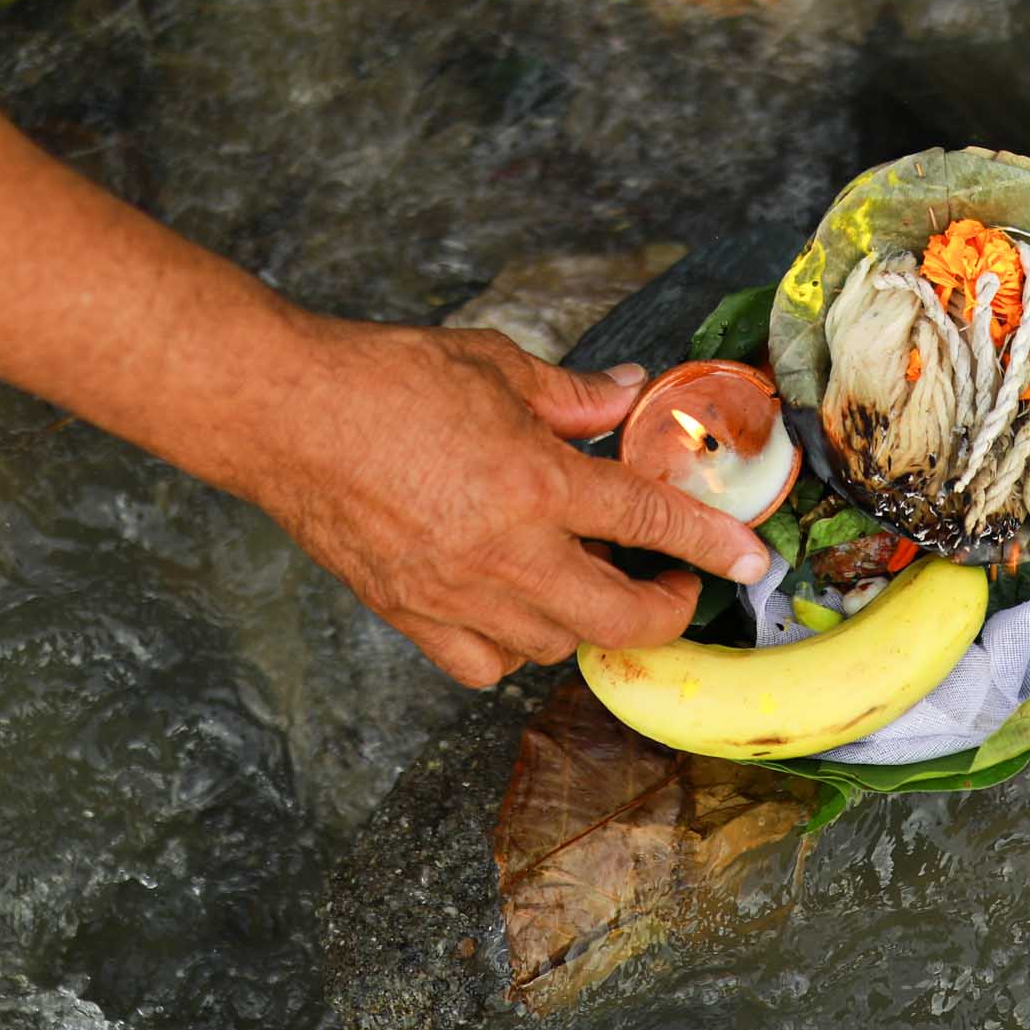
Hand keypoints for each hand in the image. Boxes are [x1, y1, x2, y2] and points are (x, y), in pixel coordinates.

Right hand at [226, 316, 770, 685]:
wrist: (282, 414)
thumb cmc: (381, 379)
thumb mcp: (494, 364)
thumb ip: (572, 393)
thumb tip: (628, 393)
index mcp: (536, 483)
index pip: (651, 519)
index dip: (711, 542)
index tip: (747, 560)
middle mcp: (506, 553)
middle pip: (618, 615)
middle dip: (665, 608)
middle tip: (674, 585)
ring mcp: (457, 595)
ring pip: (554, 645)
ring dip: (586, 620)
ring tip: (587, 581)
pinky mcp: (410, 614)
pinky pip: (484, 665)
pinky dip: (512, 647)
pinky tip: (513, 610)